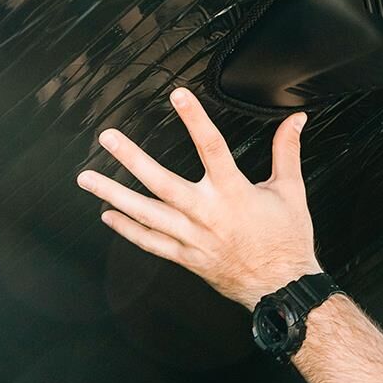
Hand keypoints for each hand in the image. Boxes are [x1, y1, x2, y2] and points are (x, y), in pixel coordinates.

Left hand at [76, 88, 319, 309]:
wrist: (282, 286)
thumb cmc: (287, 239)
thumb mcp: (291, 191)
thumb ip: (286, 151)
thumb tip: (295, 121)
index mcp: (235, 193)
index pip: (212, 147)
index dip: (195, 119)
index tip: (178, 96)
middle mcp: (209, 214)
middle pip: (163, 182)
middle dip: (132, 159)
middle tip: (108, 139)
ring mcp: (193, 237)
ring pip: (147, 214)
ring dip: (114, 194)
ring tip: (87, 178)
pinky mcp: (187, 257)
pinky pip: (151, 242)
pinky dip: (128, 229)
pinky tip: (108, 215)